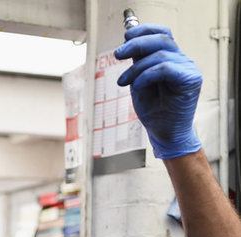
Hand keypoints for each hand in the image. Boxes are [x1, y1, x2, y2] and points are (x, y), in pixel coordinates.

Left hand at [114, 24, 201, 158]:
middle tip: (117, 55)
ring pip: (160, 54)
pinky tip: (136, 86)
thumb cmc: (152, 110)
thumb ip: (137, 63)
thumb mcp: (139, 81)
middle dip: (135, 44)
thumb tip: (128, 42)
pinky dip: (146, 75)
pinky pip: (166, 68)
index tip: (125, 36)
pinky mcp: (191, 80)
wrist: (163, 134)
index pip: (162, 33)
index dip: (144, 30)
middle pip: (161, 39)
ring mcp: (188, 69)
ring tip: (122, 82)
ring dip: (136, 68)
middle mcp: (182, 61)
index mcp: (171, 58)